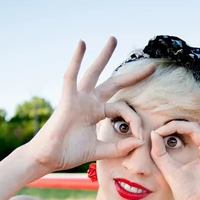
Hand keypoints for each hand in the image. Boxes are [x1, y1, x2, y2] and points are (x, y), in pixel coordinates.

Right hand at [23, 37, 154, 172]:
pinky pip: (71, 76)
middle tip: (151, 67)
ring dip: (104, 56)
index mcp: (97, 113)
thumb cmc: (69, 153)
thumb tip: (139, 142)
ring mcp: (79, 99)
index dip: (134, 120)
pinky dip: (76, 60)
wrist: (49, 159)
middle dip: (132, 75)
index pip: (123, 109)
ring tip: (113, 39)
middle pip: (114, 84)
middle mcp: (89, 103)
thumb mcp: (100, 150)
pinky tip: (82, 44)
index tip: (140, 135)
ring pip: (94, 73)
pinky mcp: (67, 100)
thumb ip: (119, 147)